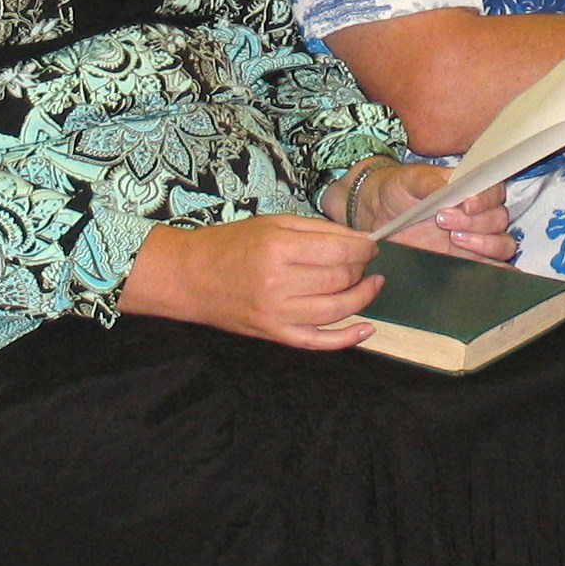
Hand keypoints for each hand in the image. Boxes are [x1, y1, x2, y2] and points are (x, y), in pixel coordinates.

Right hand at [118, 216, 383, 349]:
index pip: (338, 251)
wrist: (191, 277)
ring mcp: (277, 314)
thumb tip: (356, 239)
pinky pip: (318, 342)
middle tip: (366, 260)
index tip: (371, 244)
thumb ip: (315, 229)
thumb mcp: (272, 222)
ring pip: (335, 310)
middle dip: (362, 268)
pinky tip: (366, 328)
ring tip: (373, 284)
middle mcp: (278, 283)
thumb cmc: (231, 244)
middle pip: (339, 279)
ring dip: (363, 297)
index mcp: (278, 248)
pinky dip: (346, 339)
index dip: (363, 248)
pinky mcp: (274, 335)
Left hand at [363, 163, 515, 262]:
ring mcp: (474, 237)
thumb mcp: (411, 179)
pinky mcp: (466, 259)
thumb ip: (429, 182)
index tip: (467, 205)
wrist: (381, 214)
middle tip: (443, 220)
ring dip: (484, 244)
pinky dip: (500, 271)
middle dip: (476, 222)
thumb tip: (445, 188)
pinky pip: (493, 267)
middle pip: (499, 219)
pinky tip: (494, 273)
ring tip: (454, 239)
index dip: (486, 199)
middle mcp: (477, 212)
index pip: (494, 191)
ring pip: (502, 244)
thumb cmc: (400, 189)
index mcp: (469, 187)